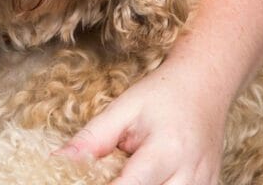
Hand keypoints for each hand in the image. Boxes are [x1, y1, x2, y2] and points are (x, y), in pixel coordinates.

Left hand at [53, 66, 227, 184]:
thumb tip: (58, 160)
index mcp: (168, 150)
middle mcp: (191, 175)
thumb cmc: (161, 95)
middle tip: (101, 175)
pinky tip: (142, 177)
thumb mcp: (123, 108)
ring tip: (122, 171)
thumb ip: (93, 138)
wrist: (204, 87)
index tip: (81, 181)